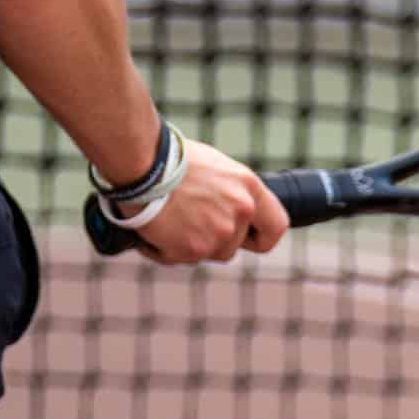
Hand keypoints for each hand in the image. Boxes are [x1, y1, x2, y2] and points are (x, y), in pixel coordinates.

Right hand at [122, 141, 286, 265]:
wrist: (142, 165)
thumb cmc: (172, 160)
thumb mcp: (215, 168)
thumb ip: (231, 193)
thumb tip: (230, 210)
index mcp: (248, 187)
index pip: (276, 226)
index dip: (261, 237)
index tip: (249, 238)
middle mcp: (240, 211)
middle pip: (233, 246)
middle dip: (212, 241)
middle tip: (188, 222)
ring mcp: (219, 233)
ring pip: (208, 254)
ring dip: (189, 245)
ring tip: (169, 219)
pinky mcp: (194, 249)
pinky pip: (180, 259)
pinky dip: (165, 249)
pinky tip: (154, 228)